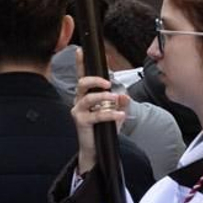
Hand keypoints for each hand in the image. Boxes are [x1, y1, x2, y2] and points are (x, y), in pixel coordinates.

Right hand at [70, 49, 126, 173]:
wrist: (96, 151)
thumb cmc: (102, 130)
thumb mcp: (115, 115)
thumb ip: (120, 104)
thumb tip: (125, 95)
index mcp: (86, 96)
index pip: (82, 76)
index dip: (80, 63)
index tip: (81, 51)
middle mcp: (79, 101)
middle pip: (82, 83)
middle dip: (95, 80)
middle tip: (108, 83)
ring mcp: (78, 111)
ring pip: (88, 97)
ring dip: (103, 96)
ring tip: (115, 99)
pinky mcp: (81, 122)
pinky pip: (96, 114)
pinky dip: (110, 114)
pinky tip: (120, 115)